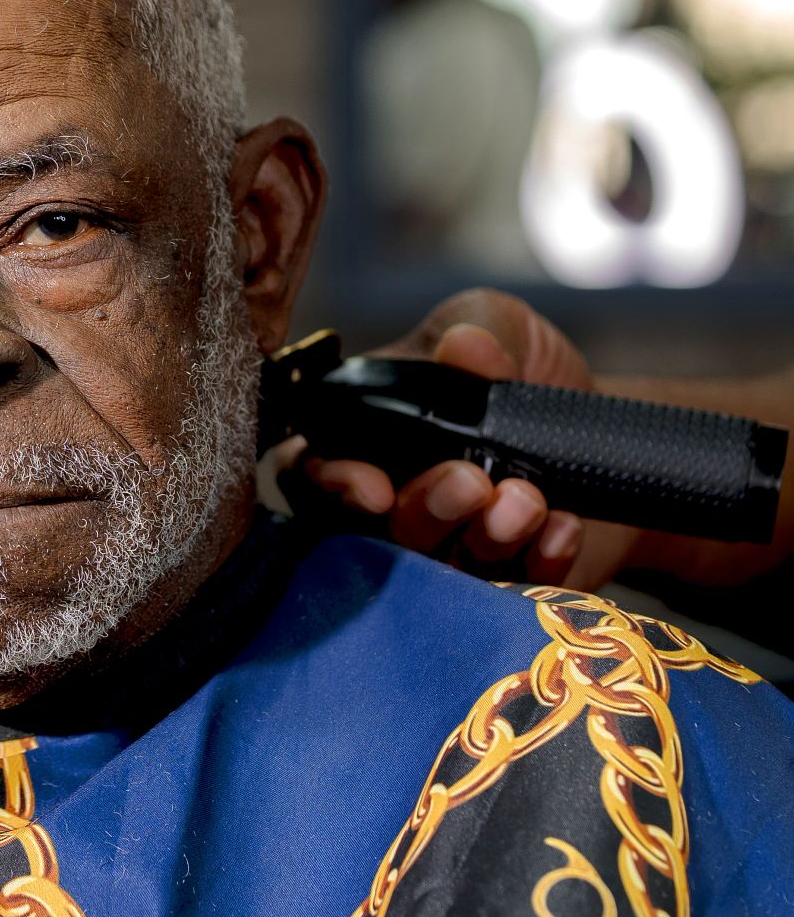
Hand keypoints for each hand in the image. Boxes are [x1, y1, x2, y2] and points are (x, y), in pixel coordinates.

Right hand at [280, 289, 639, 589]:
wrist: (602, 420)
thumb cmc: (524, 369)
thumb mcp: (502, 325)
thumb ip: (479, 327)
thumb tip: (462, 345)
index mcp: (367, 437)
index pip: (315, 474)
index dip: (331, 486)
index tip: (372, 485)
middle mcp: (397, 503)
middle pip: (376, 535)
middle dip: (422, 509)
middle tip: (469, 480)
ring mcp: (449, 553)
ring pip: (442, 572)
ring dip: (482, 537)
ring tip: (526, 500)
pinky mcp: (507, 587)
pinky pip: (512, 591)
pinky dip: (538, 561)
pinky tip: (563, 526)